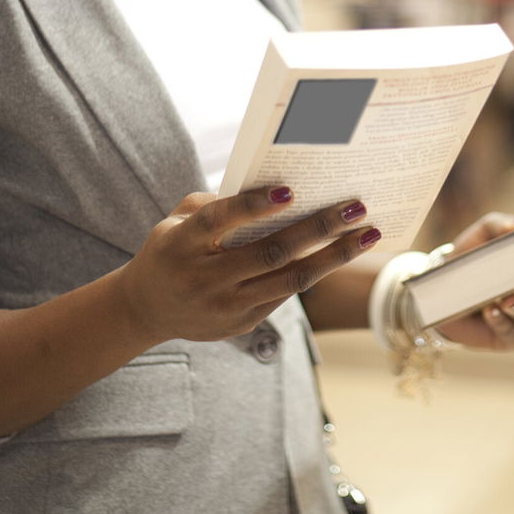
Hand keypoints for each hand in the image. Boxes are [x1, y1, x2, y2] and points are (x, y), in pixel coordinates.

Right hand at [115, 187, 379, 344]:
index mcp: (182, 243)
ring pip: (289, 280)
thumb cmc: (171, 249)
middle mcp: (204, 277)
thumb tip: (271, 190)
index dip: (253, 206)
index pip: (219, 221)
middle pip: (270, 253)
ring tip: (366, 234)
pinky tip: (341, 252)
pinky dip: (316, 271)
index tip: (290, 190)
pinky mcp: (243, 323)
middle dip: (318, 228)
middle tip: (355, 207)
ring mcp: (225, 305)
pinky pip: (286, 294)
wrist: (147, 309)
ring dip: (333, 256)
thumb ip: (214, 204)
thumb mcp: (175, 221)